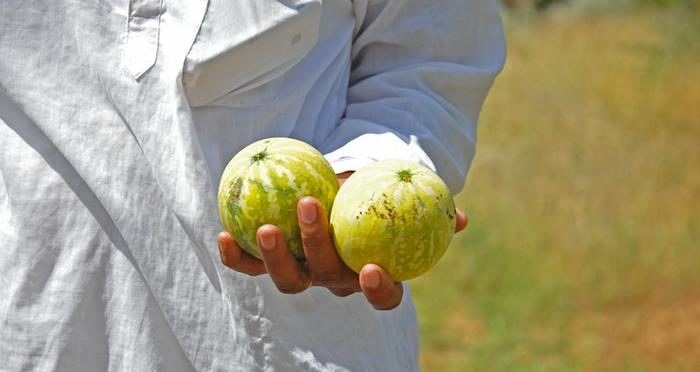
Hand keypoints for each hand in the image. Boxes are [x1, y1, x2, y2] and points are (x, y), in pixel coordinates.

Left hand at [217, 172, 468, 309]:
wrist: (339, 194)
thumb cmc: (376, 196)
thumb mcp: (404, 197)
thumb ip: (430, 207)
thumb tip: (461, 217)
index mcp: (371, 273)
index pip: (383, 295)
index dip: (378, 290)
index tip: (372, 267)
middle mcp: (335, 280)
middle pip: (327, 279)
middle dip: (318, 249)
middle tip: (311, 207)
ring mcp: (302, 272)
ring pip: (288, 279)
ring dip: (275, 257)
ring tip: (265, 226)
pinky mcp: (271, 261)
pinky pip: (250, 266)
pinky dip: (235, 256)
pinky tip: (221, 233)